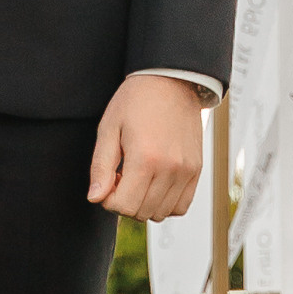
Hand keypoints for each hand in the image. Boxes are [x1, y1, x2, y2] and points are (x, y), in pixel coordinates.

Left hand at [87, 73, 206, 223]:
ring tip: (139, 177)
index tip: (108, 181)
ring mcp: (186, 171)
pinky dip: (165, 203)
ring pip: (161, 213)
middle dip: (125, 201)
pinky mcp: (196, 170)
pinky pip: (181, 206)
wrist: (171, 80)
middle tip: (121, 176)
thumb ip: (100, 166)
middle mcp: (170, 169)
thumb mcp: (109, 128)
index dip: (108, 200)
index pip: (123, 206)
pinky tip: (155, 184)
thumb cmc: (136, 100)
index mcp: (145, 158)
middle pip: (141, 213)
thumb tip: (95, 198)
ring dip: (144, 204)